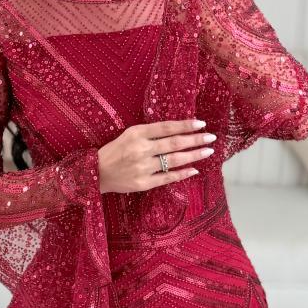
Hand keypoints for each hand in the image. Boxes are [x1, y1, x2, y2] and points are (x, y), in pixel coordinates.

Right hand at [97, 119, 216, 194]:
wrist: (96, 173)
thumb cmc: (115, 150)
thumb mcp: (129, 134)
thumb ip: (150, 132)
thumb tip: (178, 130)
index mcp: (136, 134)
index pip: (166, 127)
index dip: (185, 125)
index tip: (201, 124)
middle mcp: (140, 149)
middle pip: (173, 143)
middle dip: (195, 140)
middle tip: (211, 137)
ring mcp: (142, 167)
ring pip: (173, 161)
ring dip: (193, 156)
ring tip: (207, 151)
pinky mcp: (143, 183)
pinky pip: (167, 178)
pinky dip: (182, 174)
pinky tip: (194, 170)